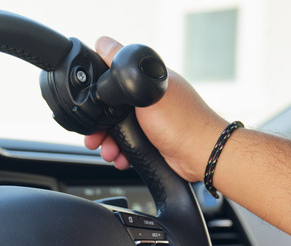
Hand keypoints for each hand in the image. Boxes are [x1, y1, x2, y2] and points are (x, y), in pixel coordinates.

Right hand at [84, 37, 229, 181]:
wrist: (200, 155)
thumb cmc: (181, 122)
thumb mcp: (147, 89)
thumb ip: (124, 69)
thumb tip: (104, 44)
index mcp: (149, 80)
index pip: (114, 80)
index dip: (98, 95)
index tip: (90, 108)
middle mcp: (150, 99)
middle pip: (113, 109)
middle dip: (100, 125)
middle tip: (94, 137)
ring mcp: (152, 120)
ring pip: (119, 130)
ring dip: (109, 142)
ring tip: (109, 152)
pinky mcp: (153, 140)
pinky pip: (129, 144)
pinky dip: (122, 152)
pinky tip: (122, 158)